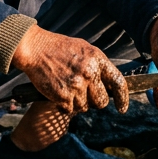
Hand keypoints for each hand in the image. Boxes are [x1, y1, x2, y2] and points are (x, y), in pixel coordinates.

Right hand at [12, 25, 128, 116]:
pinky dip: (66, 106)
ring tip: (68, 88)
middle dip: (95, 101)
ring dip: (78, 103)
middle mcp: (89, 73)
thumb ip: (98, 64)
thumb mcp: (84, 49)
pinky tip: (60, 93)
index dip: (122, 98)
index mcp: (97, 59)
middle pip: (102, 102)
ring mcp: (77, 86)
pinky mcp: (63, 96)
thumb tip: (110, 83)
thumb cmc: (58, 47)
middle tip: (84, 93)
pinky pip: (71, 110)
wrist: (35, 48)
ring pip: (85, 108)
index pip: (118, 82)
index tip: (122, 107)